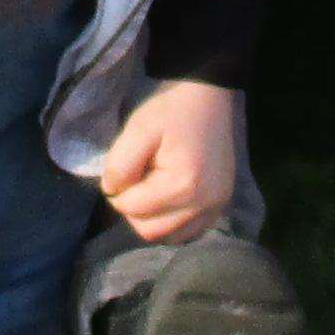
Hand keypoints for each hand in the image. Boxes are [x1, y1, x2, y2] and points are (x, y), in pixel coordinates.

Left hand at [92, 78, 242, 243]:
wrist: (207, 97)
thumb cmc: (170, 111)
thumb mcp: (137, 130)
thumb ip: (119, 165)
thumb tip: (112, 192)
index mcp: (183, 185)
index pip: (133, 210)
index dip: (119, 192)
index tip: (124, 169)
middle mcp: (205, 204)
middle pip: (151, 231)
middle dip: (134, 210)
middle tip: (136, 180)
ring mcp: (217, 208)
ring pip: (170, 236)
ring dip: (153, 219)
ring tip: (152, 188)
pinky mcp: (222, 206)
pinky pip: (189, 231)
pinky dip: (173, 222)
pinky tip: (168, 199)